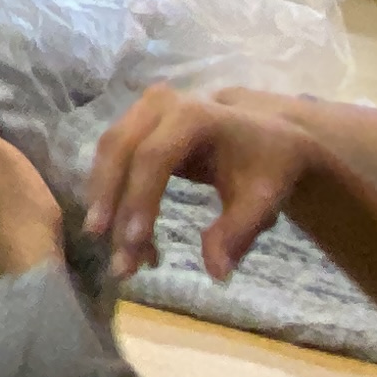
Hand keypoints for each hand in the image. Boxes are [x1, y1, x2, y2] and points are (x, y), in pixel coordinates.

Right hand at [85, 85, 326, 282]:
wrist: (270, 133)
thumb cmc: (268, 164)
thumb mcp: (263, 199)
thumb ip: (238, 232)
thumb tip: (216, 272)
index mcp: (196, 114)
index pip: (154, 156)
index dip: (140, 199)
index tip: (134, 242)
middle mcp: (161, 103)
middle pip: (119, 150)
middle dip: (111, 206)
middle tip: (117, 260)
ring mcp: (144, 109)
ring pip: (108, 155)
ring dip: (106, 206)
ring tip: (123, 259)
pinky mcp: (136, 123)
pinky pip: (112, 158)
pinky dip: (113, 198)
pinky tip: (129, 238)